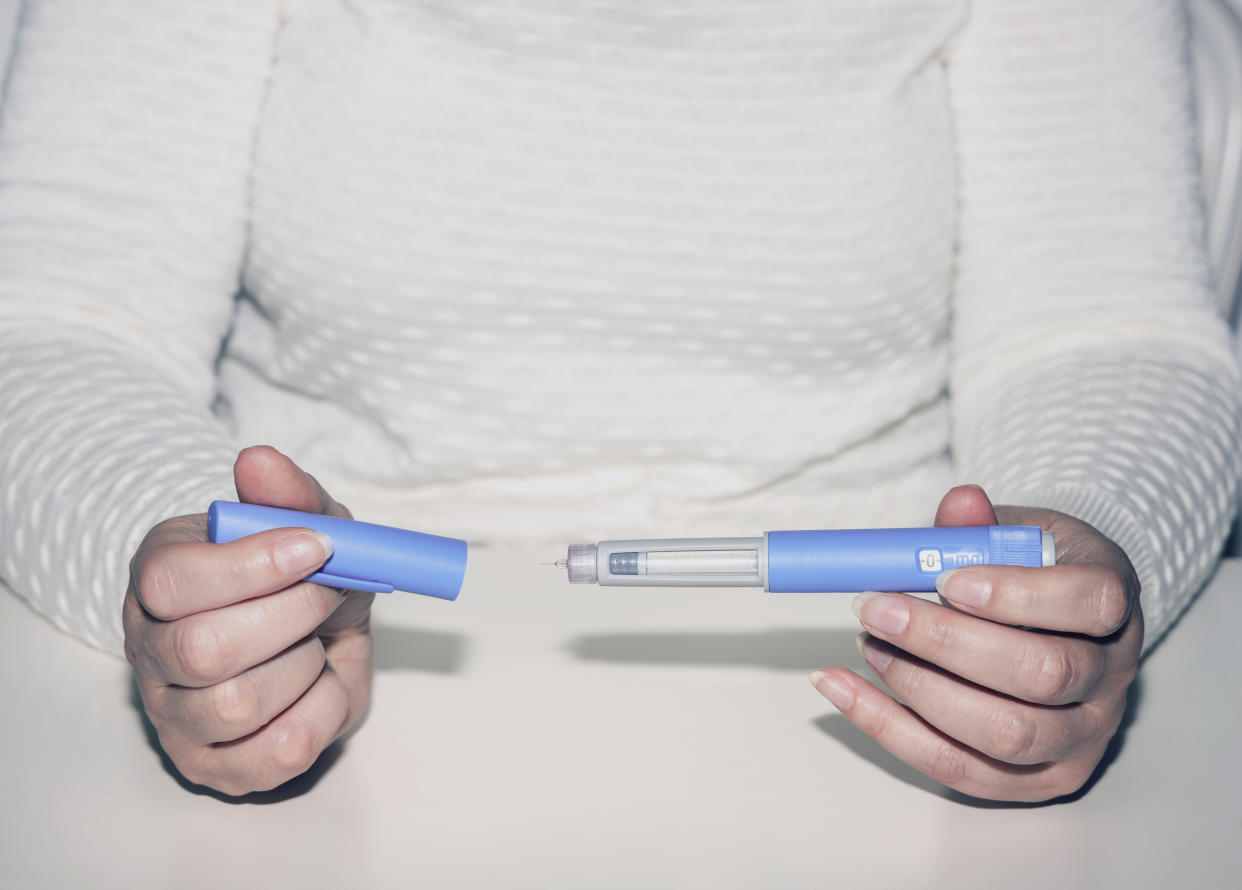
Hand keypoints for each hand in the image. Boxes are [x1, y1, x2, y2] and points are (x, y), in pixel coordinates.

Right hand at [123, 445, 373, 795]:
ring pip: (239, 705)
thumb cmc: (304, 575)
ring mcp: (176, 715)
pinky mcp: (216, 767)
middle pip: (204, 650)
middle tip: (328, 594)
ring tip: (315, 642)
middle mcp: (150, 649)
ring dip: (307, 666)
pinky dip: (323, 712)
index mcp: (157, 578)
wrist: (324, 636)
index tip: (316, 547)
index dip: (253, 565)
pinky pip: (278, 752)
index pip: (172, 580)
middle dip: (293, 616)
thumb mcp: (308, 523)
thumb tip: (259, 461)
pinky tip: (320, 683)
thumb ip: (288, 493)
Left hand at [810, 484, 1142, 801]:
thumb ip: (983, 524)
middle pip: (1042, 674)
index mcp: (1112, 604)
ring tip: (868, 643)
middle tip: (876, 608)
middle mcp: (1110, 679)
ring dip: (918, 688)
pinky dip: (889, 729)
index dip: (1017, 594)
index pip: (1090, 604)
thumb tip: (960, 504)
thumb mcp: (1012, 533)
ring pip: (1005, 734)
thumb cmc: (1027, 571)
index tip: (946, 578)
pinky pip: (959, 768)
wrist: (1047, 622)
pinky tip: (842, 687)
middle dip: (946, 642)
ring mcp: (1081, 737)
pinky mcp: (1037, 781)